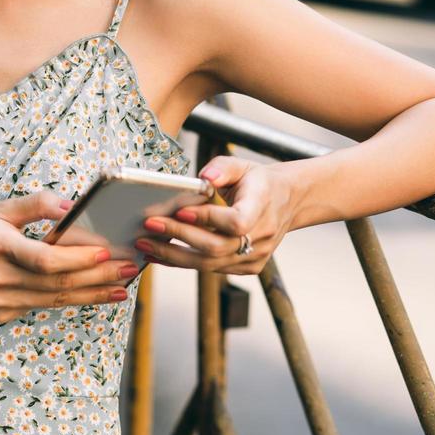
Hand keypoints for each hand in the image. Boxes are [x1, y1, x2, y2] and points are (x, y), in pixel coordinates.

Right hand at [0, 189, 141, 324]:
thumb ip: (37, 204)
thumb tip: (74, 206)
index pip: (44, 259)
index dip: (77, 258)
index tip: (106, 251)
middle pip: (57, 284)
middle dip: (98, 277)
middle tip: (129, 269)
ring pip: (54, 300)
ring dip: (92, 294)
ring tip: (121, 286)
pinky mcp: (0, 314)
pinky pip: (40, 305)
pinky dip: (69, 299)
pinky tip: (92, 292)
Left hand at [133, 157, 296, 274]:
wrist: (288, 200)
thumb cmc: (258, 181)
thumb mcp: (243, 165)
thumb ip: (222, 168)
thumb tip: (202, 179)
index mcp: (263, 205)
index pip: (235, 222)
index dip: (207, 219)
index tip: (179, 211)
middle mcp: (263, 235)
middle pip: (216, 247)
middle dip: (179, 237)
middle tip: (148, 226)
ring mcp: (256, 256)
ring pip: (210, 264)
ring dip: (174, 255)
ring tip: (146, 244)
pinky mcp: (247, 267)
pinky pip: (212, 269)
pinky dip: (184, 263)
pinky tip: (162, 254)